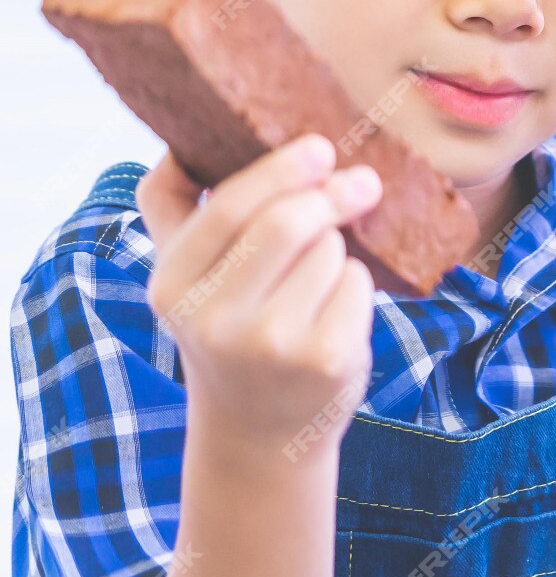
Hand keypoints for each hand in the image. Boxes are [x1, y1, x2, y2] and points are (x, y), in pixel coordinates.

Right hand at [136, 134, 378, 462]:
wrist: (258, 431)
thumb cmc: (228, 331)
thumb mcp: (186, 280)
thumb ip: (173, 211)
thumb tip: (179, 144)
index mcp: (172, 288)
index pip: (226, 209)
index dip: (279, 171)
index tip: (319, 148)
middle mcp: (214, 319)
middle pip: (289, 223)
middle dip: (332, 194)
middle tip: (363, 182)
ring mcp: (272, 344)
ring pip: (331, 251)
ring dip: (339, 252)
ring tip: (316, 285)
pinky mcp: (326, 359)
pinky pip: (359, 285)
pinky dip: (357, 287)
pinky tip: (333, 315)